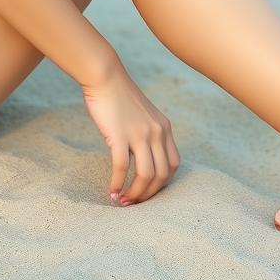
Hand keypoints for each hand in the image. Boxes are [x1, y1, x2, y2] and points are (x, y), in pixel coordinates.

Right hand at [82, 65, 179, 205]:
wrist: (105, 77)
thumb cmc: (120, 97)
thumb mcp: (144, 115)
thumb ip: (149, 134)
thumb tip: (143, 160)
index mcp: (164, 128)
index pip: (173, 165)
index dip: (162, 184)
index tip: (148, 191)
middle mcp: (157, 132)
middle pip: (161, 175)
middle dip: (148, 194)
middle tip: (134, 203)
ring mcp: (140, 134)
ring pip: (145, 175)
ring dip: (135, 194)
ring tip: (123, 201)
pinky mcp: (120, 135)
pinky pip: (123, 168)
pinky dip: (118, 184)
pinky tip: (111, 191)